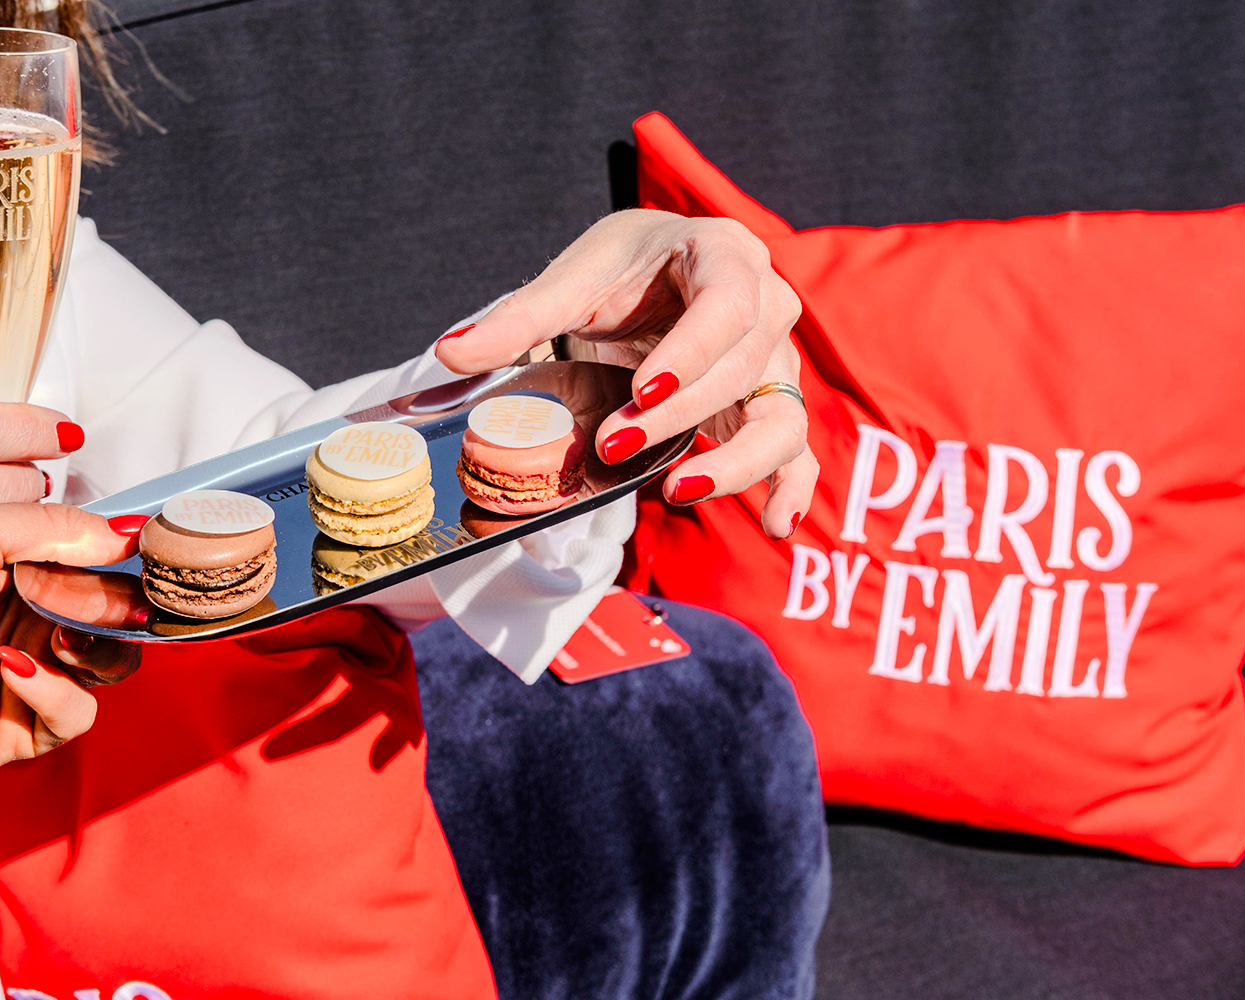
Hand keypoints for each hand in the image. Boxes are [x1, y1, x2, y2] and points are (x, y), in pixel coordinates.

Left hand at [0, 501, 140, 775]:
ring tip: (57, 635)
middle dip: (110, 605)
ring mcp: (33, 674)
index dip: (125, 562)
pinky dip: (56, 693)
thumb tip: (128, 534)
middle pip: (117, 617)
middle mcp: (36, 621)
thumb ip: (54, 526)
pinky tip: (12, 670)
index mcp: (29, 569)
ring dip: (96, 648)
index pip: (105, 564)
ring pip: (110, 666)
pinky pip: (75, 715)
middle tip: (79, 599)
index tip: (137, 556)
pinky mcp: (19, 726)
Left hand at [434, 209, 818, 536]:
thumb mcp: (570, 283)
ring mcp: (776, 359)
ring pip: (780, 416)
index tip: (641, 393)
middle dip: (679, 414)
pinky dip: (790, 487)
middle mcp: (767, 303)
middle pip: (742, 368)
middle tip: (612, 445)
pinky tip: (773, 526)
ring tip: (680, 489)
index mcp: (723, 253)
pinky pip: (796, 449)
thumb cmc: (620, 269)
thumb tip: (448, 354)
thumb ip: (516, 318)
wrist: (656, 271)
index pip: (726, 305)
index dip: (690, 352)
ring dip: (739, 462)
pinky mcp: (770, 405)